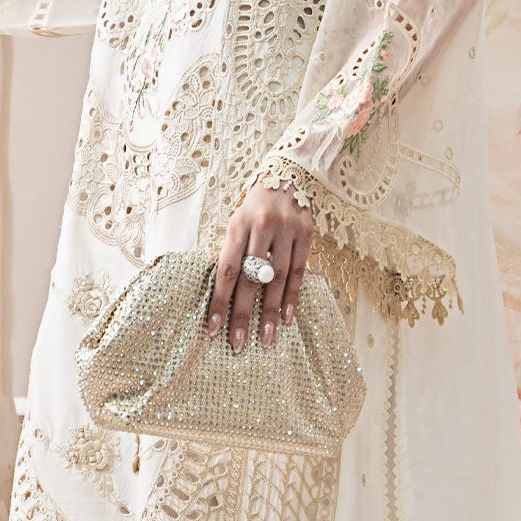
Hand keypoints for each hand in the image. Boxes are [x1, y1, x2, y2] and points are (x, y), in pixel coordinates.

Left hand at [208, 185, 313, 350]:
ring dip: (269, 312)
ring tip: (265, 339)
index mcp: (238, 225)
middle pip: (251, 279)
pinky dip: (292, 297)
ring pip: (277, 279)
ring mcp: (287, 230)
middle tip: (238, 344)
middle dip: (243, 314)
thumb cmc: (255, 207)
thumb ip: (232, 252)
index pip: (226, 270)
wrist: (287, 177)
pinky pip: (299, 272)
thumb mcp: (237, 222)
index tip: (213, 328)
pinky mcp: (307, 234)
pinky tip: (285, 318)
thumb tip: (221, 293)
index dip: (220, 301)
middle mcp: (263, 227)